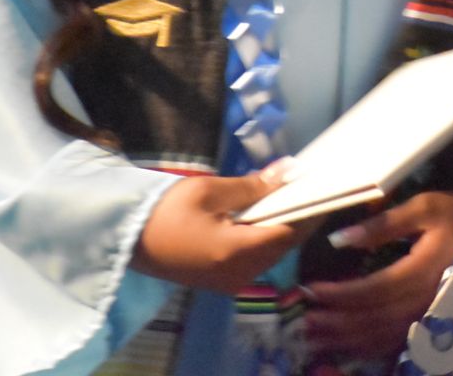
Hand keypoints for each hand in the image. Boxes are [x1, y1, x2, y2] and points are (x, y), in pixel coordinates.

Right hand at [131, 161, 308, 293]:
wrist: (125, 238)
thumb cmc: (165, 210)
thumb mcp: (210, 190)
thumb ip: (253, 186)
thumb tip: (288, 171)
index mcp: (239, 253)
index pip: (290, 231)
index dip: (310, 208)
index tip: (327, 185)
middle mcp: (240, 274)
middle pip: (284, 244)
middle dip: (300, 215)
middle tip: (313, 186)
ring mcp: (230, 281)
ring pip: (272, 252)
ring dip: (285, 225)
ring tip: (295, 195)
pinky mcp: (221, 279)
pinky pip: (256, 257)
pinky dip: (267, 235)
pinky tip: (270, 214)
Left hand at [303, 192, 452, 360]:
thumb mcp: (425, 207)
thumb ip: (383, 224)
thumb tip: (340, 239)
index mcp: (421, 271)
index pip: (370, 290)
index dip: (337, 295)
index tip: (308, 291)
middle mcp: (425, 300)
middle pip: (371, 320)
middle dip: (334, 323)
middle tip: (302, 321)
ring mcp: (431, 315)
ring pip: (382, 337)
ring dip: (346, 340)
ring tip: (316, 338)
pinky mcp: (435, 321)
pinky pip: (398, 342)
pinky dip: (370, 347)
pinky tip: (349, 345)